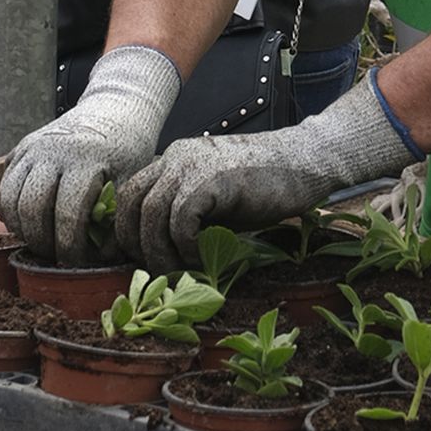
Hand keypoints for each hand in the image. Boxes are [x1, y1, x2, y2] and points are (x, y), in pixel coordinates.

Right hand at [0, 44, 180, 263]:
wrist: (113, 109)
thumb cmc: (127, 148)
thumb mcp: (131, 178)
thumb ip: (116, 216)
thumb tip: (99, 258)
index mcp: (84, 158)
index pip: (68, 213)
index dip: (70, 246)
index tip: (76, 263)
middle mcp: (52, 150)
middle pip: (32, 208)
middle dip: (42, 241)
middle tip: (55, 258)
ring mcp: (32, 147)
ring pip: (11, 198)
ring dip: (23, 229)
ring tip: (43, 244)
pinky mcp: (20, 148)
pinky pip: (5, 186)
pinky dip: (13, 211)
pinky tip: (31, 225)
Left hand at [115, 70, 408, 269]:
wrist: (304, 163)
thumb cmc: (263, 186)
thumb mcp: (215, 200)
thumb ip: (187, 214)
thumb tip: (161, 254)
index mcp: (172, 160)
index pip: (129, 194)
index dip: (126, 230)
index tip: (138, 259)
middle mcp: (175, 158)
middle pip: (131, 204)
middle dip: (136, 245)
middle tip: (156, 272)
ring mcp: (192, 165)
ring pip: (152, 214)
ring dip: (160, 251)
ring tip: (179, 272)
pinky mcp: (213, 179)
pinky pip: (182, 218)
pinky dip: (186, 245)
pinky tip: (202, 257)